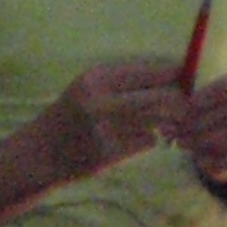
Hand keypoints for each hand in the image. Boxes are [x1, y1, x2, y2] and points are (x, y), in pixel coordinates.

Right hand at [39, 57, 191, 179]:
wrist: (42, 150)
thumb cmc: (72, 112)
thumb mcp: (90, 85)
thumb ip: (126, 79)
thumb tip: (174, 73)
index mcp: (98, 78)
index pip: (152, 72)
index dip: (175, 75)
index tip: (184, 78)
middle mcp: (102, 102)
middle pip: (162, 98)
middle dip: (178, 101)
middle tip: (181, 104)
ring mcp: (106, 130)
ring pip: (158, 121)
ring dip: (164, 121)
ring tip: (157, 120)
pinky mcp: (110, 154)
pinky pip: (148, 142)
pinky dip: (148, 139)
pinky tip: (132, 138)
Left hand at [176, 69, 226, 186]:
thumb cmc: (217, 113)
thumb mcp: (204, 105)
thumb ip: (186, 112)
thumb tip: (164, 128)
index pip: (223, 90)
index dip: (202, 101)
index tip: (185, 111)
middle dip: (201, 126)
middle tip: (179, 136)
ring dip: (208, 143)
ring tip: (186, 147)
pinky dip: (221, 161)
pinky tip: (201, 162)